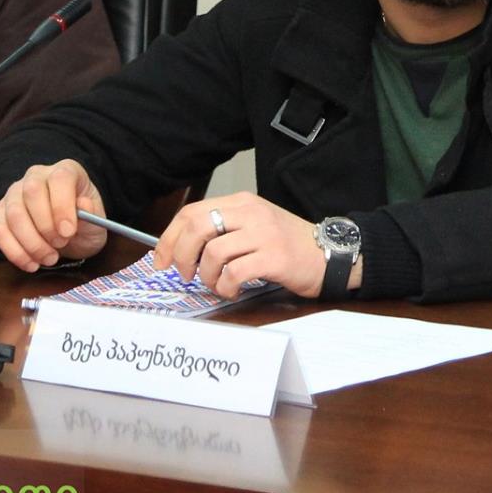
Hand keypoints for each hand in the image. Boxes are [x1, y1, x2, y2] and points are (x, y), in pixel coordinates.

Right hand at [0, 159, 107, 271]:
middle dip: (45, 225)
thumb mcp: (96, 223)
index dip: (62, 205)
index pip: (59, 178)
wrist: (68, 235)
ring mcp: (15, 192)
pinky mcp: (0, 212)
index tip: (68, 231)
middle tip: (60, 245)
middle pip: (32, 192)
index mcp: (66, 171)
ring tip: (49, 258)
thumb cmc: (83, 224)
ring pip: (13, 213)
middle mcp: (37, 175)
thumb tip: (83, 206)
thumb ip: (91, 215)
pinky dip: (14, 251)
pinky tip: (31, 264)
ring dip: (30, 242)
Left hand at [154, 193, 332, 298]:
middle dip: (181, 255)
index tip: (161, 260)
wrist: (330, 253)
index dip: (169, 238)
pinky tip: (233, 290)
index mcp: (242, 202)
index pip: (192, 212)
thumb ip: (224, 229)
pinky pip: (234, 273)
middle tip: (185, 274)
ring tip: (216, 285)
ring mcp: (263, 234)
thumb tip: (182, 247)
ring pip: (213, 252)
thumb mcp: (255, 224)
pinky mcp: (273, 257)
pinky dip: (225, 286)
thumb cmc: (289, 244)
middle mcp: (251, 213)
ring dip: (206, 276)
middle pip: (197, 227)